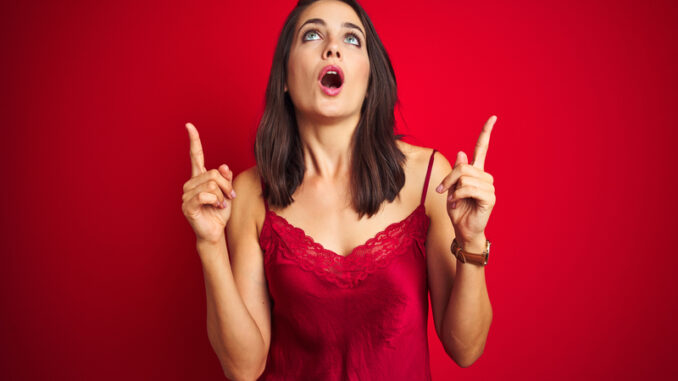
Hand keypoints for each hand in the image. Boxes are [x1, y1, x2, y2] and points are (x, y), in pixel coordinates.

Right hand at [181, 122, 235, 243]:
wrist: (214, 232)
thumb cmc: (219, 213)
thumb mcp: (227, 193)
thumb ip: (226, 179)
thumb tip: (224, 166)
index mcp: (199, 178)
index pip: (196, 156)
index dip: (194, 141)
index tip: (189, 125)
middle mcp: (190, 183)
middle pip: (214, 173)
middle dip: (226, 186)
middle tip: (229, 197)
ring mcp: (187, 194)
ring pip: (212, 184)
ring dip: (222, 196)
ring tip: (221, 204)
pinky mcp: (187, 205)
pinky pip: (206, 195)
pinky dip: (216, 201)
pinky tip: (215, 207)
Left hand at [436, 115, 496, 245]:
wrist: (463, 230)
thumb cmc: (458, 210)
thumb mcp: (451, 188)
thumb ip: (456, 172)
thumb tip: (462, 153)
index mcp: (476, 172)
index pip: (482, 148)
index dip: (486, 133)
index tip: (493, 117)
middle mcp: (485, 177)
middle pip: (463, 167)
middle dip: (448, 179)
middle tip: (443, 191)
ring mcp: (489, 187)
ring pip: (465, 177)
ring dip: (453, 189)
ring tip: (454, 200)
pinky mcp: (490, 198)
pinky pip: (469, 189)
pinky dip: (458, 196)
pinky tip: (458, 203)